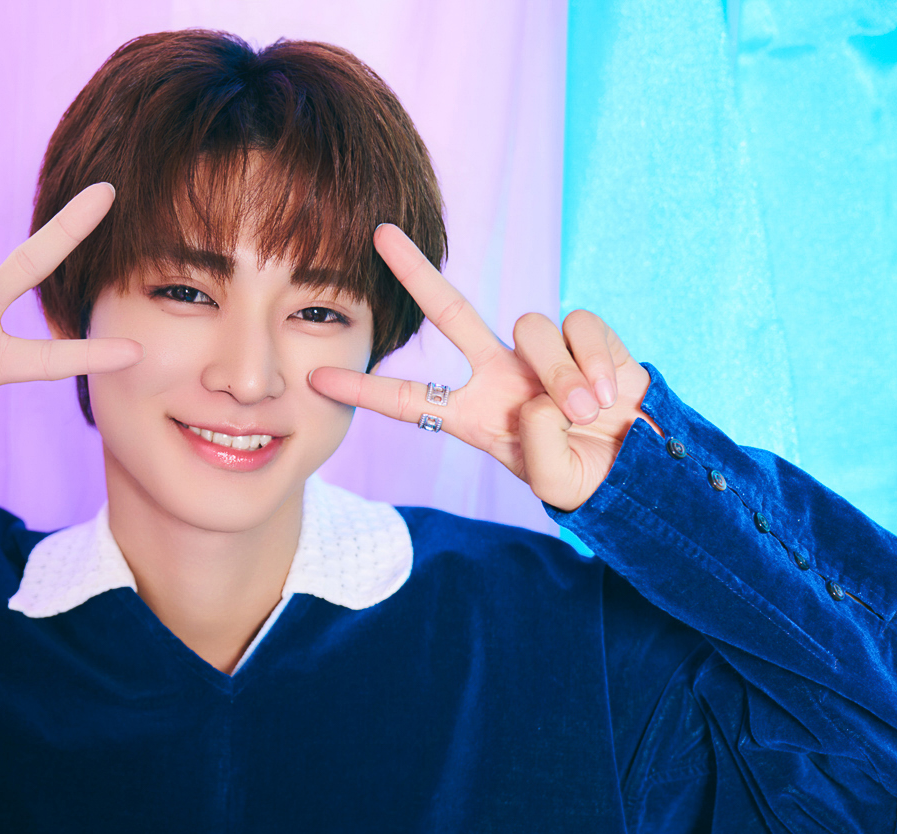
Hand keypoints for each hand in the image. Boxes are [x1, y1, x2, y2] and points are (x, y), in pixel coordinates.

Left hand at [309, 224, 657, 511]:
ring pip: (529, 326)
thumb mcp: (552, 479)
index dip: (364, 390)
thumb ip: (538, 444)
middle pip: (449, 311)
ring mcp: (539, 352)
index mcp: (473, 414)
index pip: (408, 401)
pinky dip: (596, 362)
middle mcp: (497, 373)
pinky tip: (609, 394)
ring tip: (585, 412)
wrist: (639, 467)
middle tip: (380, 234)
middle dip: (415, 271)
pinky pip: (579, 325)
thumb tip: (537, 394)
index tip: (314, 377)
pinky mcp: (584, 335)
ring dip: (562, 373)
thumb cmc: (585, 476)